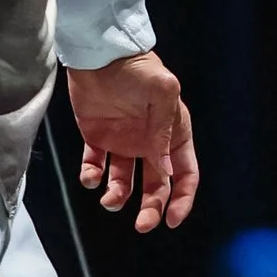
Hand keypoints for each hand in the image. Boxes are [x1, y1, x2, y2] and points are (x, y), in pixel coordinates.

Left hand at [66, 50, 197, 234]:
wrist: (100, 52)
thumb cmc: (137, 68)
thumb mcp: (163, 92)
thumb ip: (164, 130)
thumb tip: (164, 170)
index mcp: (174, 133)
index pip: (185, 173)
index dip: (182, 199)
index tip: (173, 219)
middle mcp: (151, 143)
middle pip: (156, 186)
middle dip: (151, 208)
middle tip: (142, 224)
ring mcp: (124, 143)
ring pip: (124, 183)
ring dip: (119, 197)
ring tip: (110, 198)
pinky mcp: (97, 139)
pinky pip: (96, 167)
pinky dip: (93, 178)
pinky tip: (91, 177)